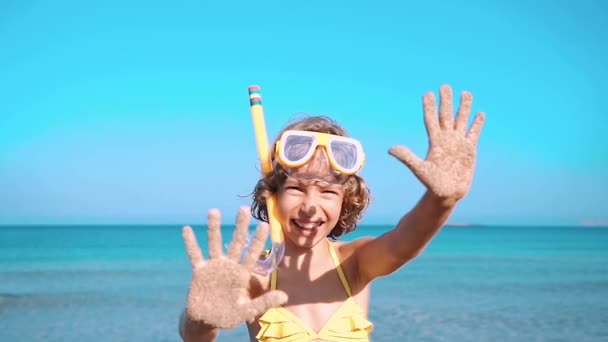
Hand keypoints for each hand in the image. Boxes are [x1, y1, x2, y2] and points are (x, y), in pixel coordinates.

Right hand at [182, 207, 287, 328]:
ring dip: (214, 228)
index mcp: (242, 274)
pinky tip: (187, 229)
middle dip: (240, 227)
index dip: (258, 240)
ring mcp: (214, 267)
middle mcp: (229, 266)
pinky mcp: (199, 271)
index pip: (252, 254)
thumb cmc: (228, 316)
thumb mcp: (247, 310)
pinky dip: (190, 243)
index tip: (265, 225)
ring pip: (215, 243)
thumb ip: (264, 302)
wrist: (207, 321)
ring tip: (214, 211)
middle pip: (235, 242)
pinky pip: (195, 255)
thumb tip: (285, 297)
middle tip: (244, 209)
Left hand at [389, 85, 485, 202]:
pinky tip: (480, 113)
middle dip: (446, 101)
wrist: (447, 194)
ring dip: (463, 107)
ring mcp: (458, 143)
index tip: (428, 93)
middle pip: (446, 116)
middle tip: (445, 86)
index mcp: (435, 142)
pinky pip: (474, 133)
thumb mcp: (419, 169)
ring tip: (466, 93)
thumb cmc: (431, 184)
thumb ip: (407, 158)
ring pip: (461, 121)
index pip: (431, 119)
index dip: (429, 106)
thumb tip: (391, 149)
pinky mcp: (469, 150)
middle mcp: (446, 139)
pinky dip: (477, 123)